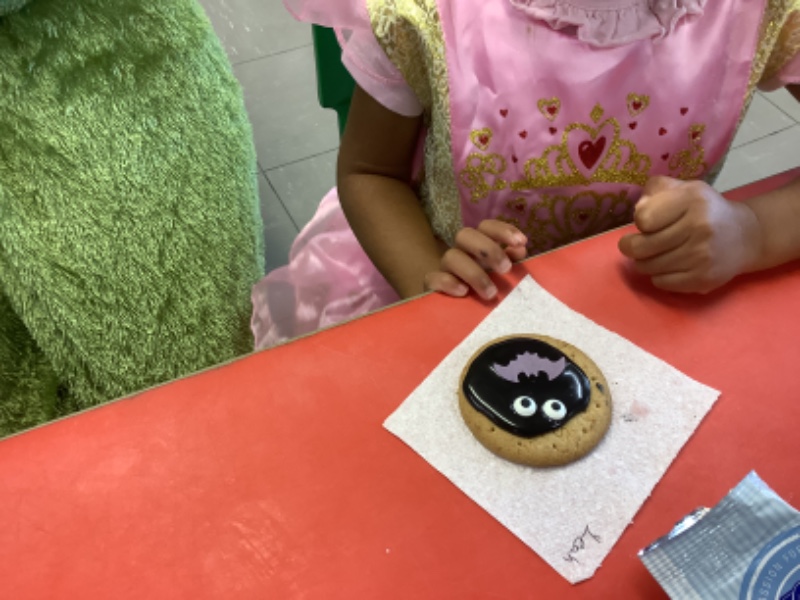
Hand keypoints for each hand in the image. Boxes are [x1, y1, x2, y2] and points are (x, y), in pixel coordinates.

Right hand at [424, 220, 527, 299]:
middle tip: (506, 269)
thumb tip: (520, 250)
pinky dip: (448, 283)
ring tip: (491, 293)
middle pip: (465, 235)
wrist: (456, 310)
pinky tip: (463, 292)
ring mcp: (445, 267)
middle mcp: (461, 251)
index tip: (521, 242)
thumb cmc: (485, 287)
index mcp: (478, 244)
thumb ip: (510, 260)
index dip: (503, 230)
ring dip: (473, 273)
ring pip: (451, 257)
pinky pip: (433, 278)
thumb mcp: (501, 273)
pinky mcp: (433, 285)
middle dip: (488, 249)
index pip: (486, 226)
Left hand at [618, 176, 760, 293]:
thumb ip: (656, 190)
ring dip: (645, 262)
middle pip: (641, 247)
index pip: (643, 218)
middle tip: (637, 245)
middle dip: (632, 247)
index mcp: (692, 199)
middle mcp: (699, 227)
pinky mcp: (703, 279)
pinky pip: (661, 282)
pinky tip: (670, 266)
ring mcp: (702, 256)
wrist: (745, 236)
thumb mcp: (684, 189)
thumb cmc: (704, 210)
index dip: (640, 221)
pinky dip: (659, 276)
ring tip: (655, 254)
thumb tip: (638, 210)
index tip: (648, 223)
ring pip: (648, 267)